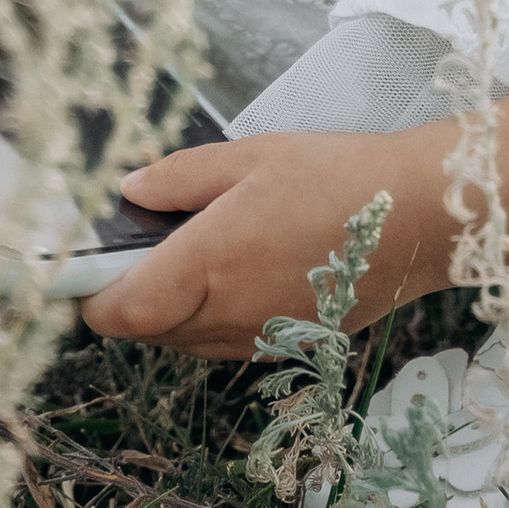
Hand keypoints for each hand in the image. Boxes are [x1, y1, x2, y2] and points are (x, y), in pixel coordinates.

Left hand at [78, 125, 454, 359]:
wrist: (421, 219)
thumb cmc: (337, 178)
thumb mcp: (249, 157)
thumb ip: (178, 178)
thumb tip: (127, 190)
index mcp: (208, 265)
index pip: (118, 312)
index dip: (90, 295)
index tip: (88, 264)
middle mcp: (227, 316)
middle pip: (144, 331)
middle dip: (130, 294)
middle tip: (144, 242)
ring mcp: (258, 341)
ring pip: (181, 342)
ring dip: (170, 308)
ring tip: (198, 250)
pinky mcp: (287, 350)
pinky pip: (222, 343)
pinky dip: (209, 316)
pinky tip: (240, 268)